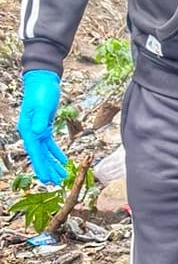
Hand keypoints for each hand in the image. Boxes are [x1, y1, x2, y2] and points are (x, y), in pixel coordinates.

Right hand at [17, 70, 67, 184]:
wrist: (43, 80)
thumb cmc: (42, 92)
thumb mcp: (42, 105)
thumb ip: (40, 119)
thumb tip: (38, 133)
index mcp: (27, 129)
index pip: (34, 152)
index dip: (40, 165)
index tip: (45, 178)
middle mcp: (30, 131)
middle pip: (39, 155)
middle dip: (47, 169)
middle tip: (55, 182)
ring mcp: (36, 130)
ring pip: (45, 151)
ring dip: (52, 163)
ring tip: (61, 176)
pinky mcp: (44, 126)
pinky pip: (50, 143)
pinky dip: (56, 152)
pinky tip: (63, 160)